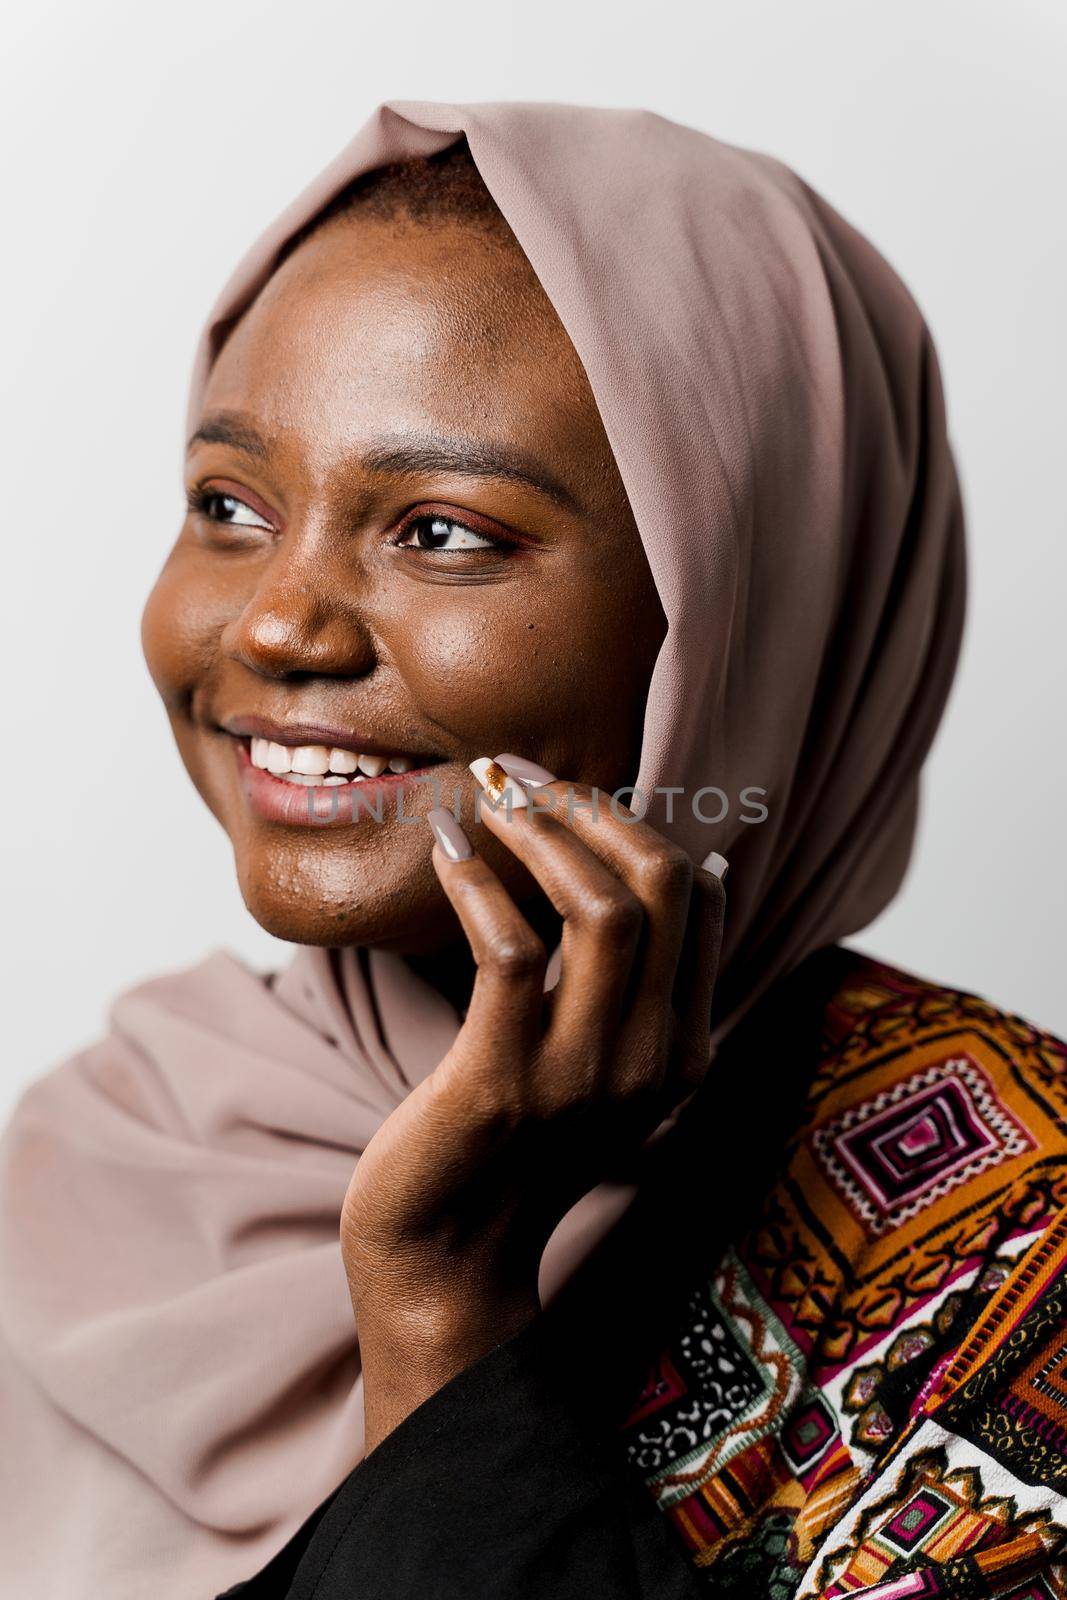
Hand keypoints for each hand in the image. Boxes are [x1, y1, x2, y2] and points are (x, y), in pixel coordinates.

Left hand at [340, 757, 726, 1450]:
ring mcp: (584, 1076)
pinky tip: (448, 850)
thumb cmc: (508, 1142)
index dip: (638, 822)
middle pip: (665, 885)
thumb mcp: (596, 1060)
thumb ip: (633, 983)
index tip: (568, 790)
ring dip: (541, 831)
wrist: (445, 1260)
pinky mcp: (504, 1082)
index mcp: (682, 1052)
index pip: (701, 898)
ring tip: (488, 794)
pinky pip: (511, 949)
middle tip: (522, 770)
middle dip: (593, 807)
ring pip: (603, 908)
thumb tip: (694, 866)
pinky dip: (479, 882)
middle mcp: (652, 1062)